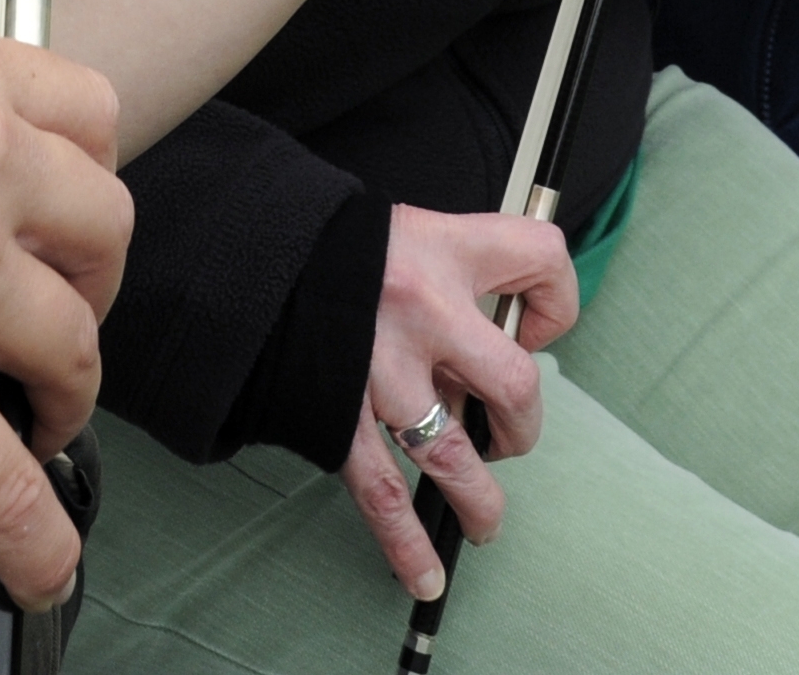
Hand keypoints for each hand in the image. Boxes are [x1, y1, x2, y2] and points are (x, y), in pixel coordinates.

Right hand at [0, 26, 127, 608]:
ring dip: (63, 396)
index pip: (92, 120)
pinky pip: (9, 484)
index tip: (68, 228)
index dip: (83, 185)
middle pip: (105, 231)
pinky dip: (37, 537)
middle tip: (52, 321)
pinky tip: (43, 562)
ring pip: (72, 352)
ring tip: (30, 418)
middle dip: (90, 287)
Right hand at [334, 205, 576, 600]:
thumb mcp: (408, 226)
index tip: (534, 324)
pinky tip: (424, 573)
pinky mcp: (338, 415)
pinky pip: (383, 493)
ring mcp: (379, 369)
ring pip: (454, 454)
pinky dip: (406, 543)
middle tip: (507, 428)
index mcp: (440, 247)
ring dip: (478, 497)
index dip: (553, 300)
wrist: (245, 256)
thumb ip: (462, 264)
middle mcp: (420, 309)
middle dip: (520, 421)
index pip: (540, 260)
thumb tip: (503, 327)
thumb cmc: (330, 245)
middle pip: (514, 383)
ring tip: (485, 520)